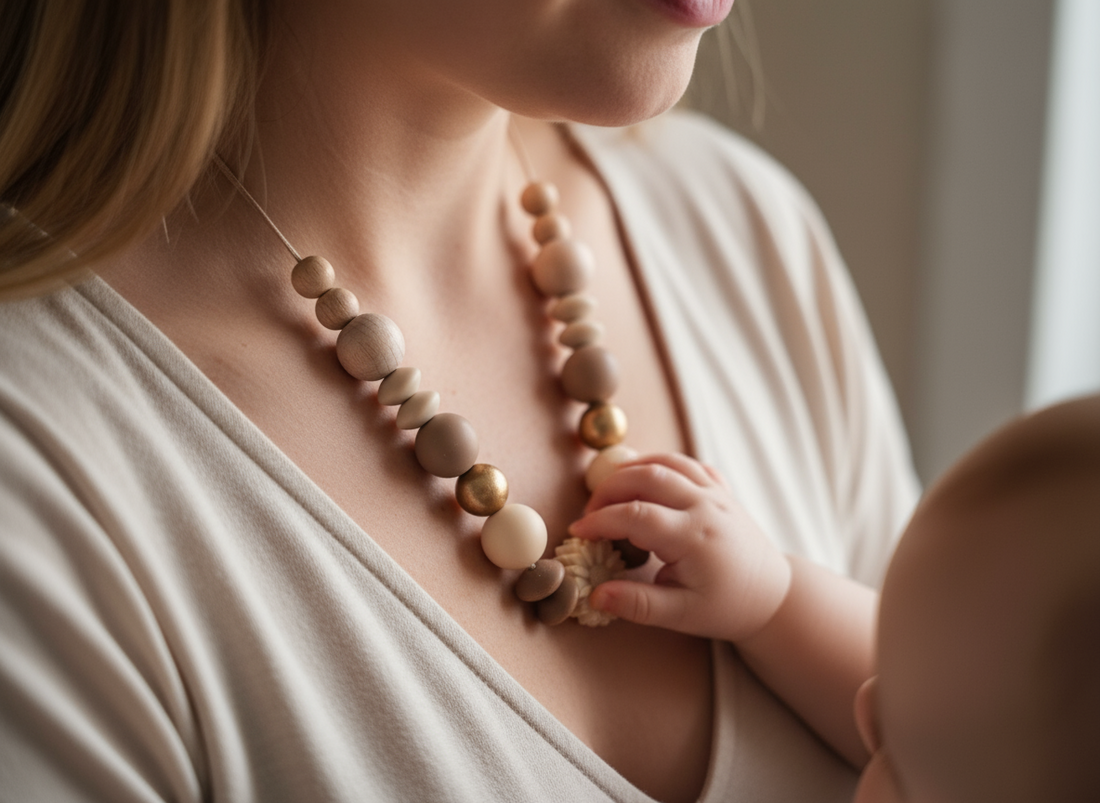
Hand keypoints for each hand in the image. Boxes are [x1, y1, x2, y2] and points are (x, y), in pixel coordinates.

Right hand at [567, 452, 791, 642]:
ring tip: (608, 493)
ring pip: (667, 461)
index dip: (600, 521)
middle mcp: (704, 505)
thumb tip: (596, 596)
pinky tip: (644, 481)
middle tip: (590, 514)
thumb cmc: (727, 606)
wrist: (772, 595)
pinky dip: (660, 464)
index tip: (578, 533)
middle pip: (647, 476)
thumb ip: (638, 604)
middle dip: (608, 490)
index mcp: (693, 536)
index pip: (635, 515)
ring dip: (631, 469)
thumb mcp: (681, 615)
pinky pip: (687, 463)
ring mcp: (715, 493)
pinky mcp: (720, 490)